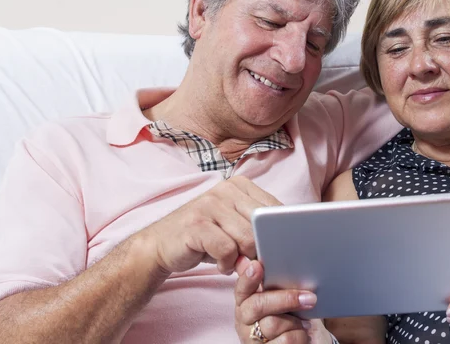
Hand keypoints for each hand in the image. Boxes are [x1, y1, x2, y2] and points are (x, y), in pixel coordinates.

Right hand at [141, 176, 281, 274]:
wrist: (162, 244)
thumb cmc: (205, 237)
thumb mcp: (235, 226)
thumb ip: (258, 228)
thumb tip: (287, 241)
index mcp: (239, 185)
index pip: (274, 209)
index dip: (277, 233)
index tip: (273, 249)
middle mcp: (224, 189)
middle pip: (262, 226)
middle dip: (260, 249)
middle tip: (250, 261)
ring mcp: (208, 204)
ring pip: (247, 238)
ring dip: (243, 258)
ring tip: (233, 262)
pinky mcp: (196, 224)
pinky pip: (226, 249)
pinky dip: (227, 263)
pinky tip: (220, 264)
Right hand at [235, 257, 332, 342]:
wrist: (305, 343)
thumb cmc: (291, 317)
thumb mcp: (283, 297)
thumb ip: (273, 281)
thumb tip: (255, 259)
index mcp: (245, 302)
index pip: (242, 287)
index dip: (248, 277)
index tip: (257, 266)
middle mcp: (244, 320)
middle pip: (259, 305)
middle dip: (286, 299)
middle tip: (310, 298)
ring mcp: (252, 339)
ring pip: (274, 324)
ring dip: (296, 323)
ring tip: (303, 324)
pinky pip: (286, 341)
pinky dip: (300, 337)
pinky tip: (302, 336)